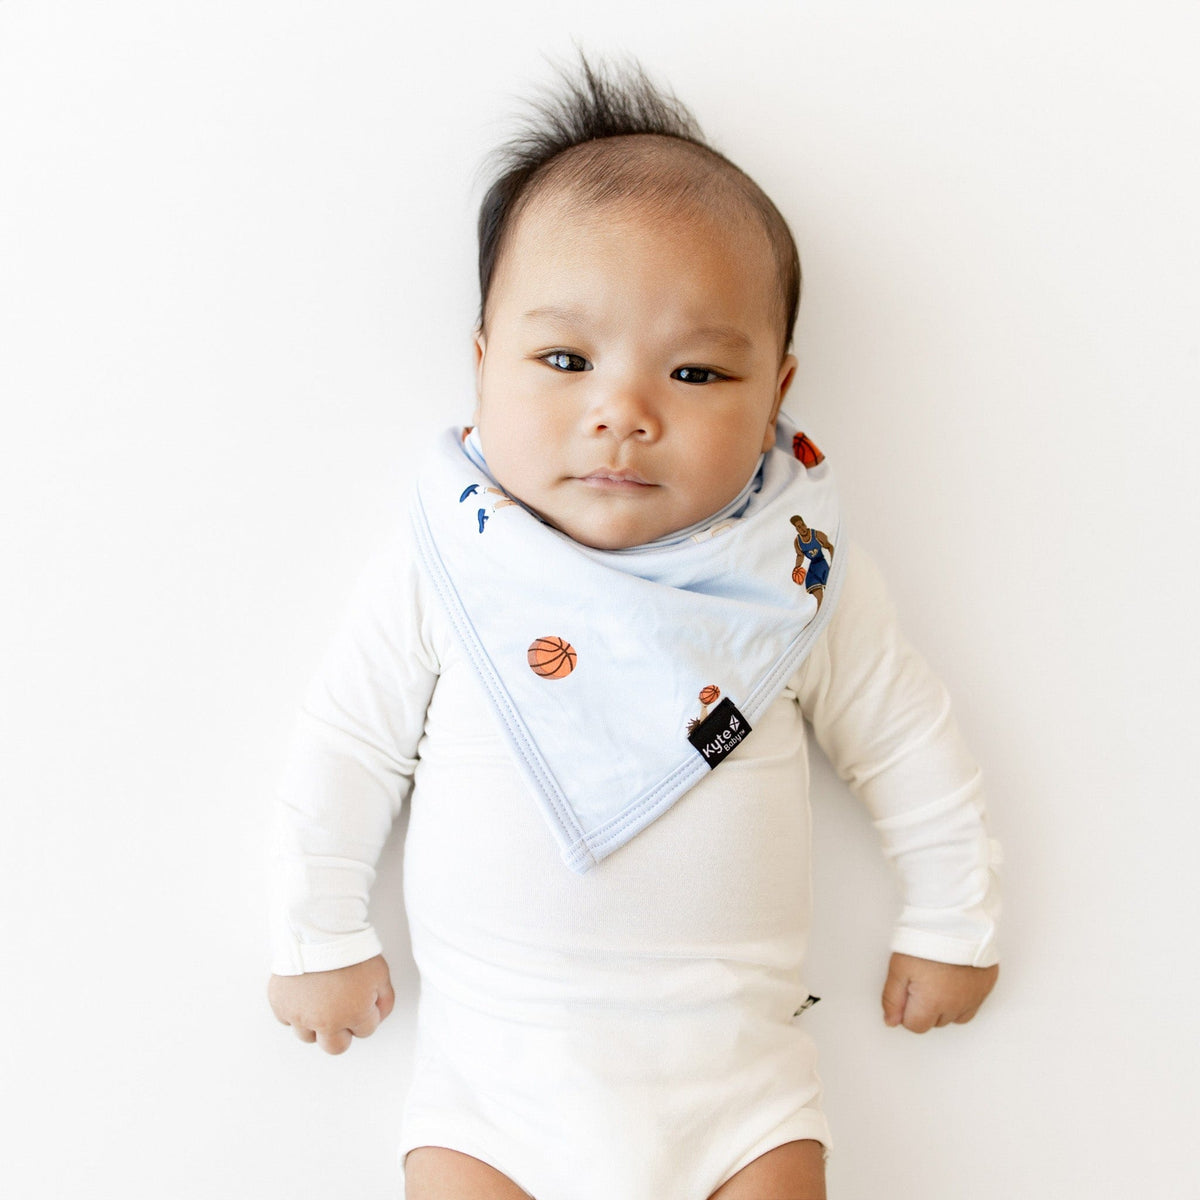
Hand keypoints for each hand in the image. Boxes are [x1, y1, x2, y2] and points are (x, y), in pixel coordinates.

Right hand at [268, 954, 394, 1054]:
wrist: (320, 930)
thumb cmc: (351, 950)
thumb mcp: (381, 974)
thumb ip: (384, 1000)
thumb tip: (376, 1016)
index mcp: (353, 1015)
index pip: (365, 1031)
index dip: (366, 1014)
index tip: (362, 1000)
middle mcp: (325, 1022)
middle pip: (335, 1047)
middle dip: (342, 1033)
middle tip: (342, 1012)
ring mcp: (300, 1015)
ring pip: (308, 1036)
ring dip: (316, 1024)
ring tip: (321, 1000)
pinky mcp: (280, 1005)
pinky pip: (287, 1019)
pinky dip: (295, 1011)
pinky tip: (304, 993)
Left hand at [881, 952, 997, 1032]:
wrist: (954, 920)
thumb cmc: (925, 941)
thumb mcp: (898, 968)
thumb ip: (892, 999)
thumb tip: (891, 1021)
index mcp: (932, 1004)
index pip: (916, 1026)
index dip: (906, 1010)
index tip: (906, 991)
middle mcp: (956, 1006)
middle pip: (937, 1022)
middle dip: (926, 1008)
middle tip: (922, 979)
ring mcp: (974, 997)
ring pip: (956, 1015)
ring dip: (946, 1005)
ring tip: (938, 979)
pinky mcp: (987, 985)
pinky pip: (974, 1002)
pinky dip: (964, 996)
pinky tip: (955, 979)